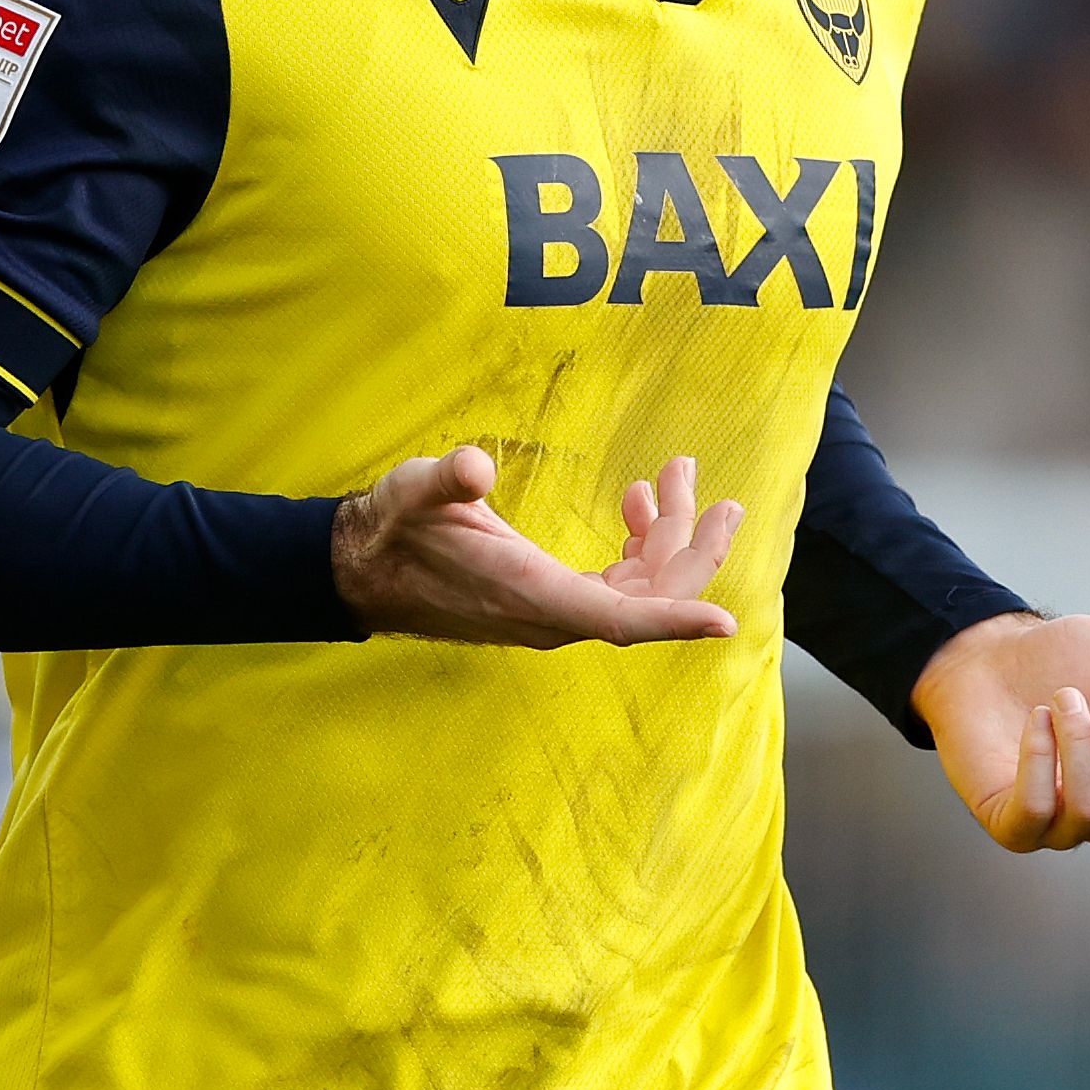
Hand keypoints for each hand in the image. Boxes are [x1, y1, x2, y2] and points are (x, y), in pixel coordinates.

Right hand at [334, 448, 743, 648]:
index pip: (619, 619)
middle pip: (648, 599)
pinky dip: (639, 547)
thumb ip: (446, 480)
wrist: (364, 569)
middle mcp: (551, 614)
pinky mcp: (551, 600)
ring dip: (666, 539)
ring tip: (672, 476)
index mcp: (529, 593)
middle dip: (691, 549)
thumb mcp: (413, 492)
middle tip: (718, 497)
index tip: (724, 622)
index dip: (674, 619)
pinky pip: (618, 585)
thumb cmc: (393, 529)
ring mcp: (555, 611)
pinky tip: (633, 506)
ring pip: (638, 590)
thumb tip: (471, 467)